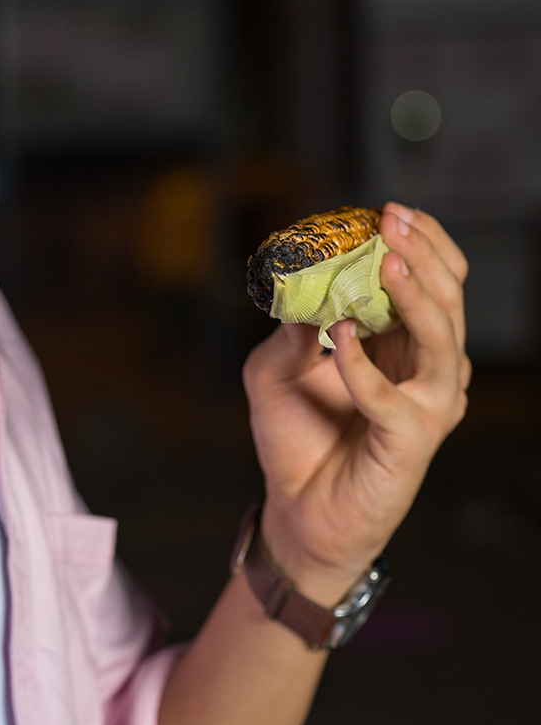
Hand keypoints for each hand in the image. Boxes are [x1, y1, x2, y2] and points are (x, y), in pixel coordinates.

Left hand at [242, 203, 469, 603]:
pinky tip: (338, 337)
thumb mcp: (274, 371)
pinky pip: (393, 398)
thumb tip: (301, 289)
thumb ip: (289, 329)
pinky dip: (364, 366)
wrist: (297, 513)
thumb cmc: (296, 439)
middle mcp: (429, 369)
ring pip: (443, 338)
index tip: (386, 210)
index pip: (436, 279)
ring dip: (412, 296)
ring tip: (385, 262)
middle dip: (422, 252)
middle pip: (449, 297)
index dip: (421, 240)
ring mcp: (428, 405)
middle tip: (390, 220)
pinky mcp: (412, 442)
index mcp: (407, 343)